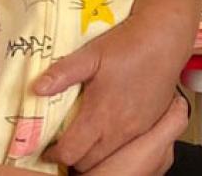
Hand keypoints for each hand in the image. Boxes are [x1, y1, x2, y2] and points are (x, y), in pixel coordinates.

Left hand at [34, 11, 186, 171]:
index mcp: (101, 113)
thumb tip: (37, 88)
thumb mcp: (90, 55)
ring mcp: (138, 128)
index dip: (54, 154)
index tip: (46, 148)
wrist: (164, 39)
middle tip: (61, 144)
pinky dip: (113, 146)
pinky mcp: (150, 123)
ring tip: (82, 138)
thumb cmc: (128, 44)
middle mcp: (121, 128)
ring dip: (94, 154)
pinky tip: (106, 128)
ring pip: (111, 156)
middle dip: (73, 158)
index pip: (72, 151)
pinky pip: (129, 146)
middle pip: (91, 163)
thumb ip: (63, 73)